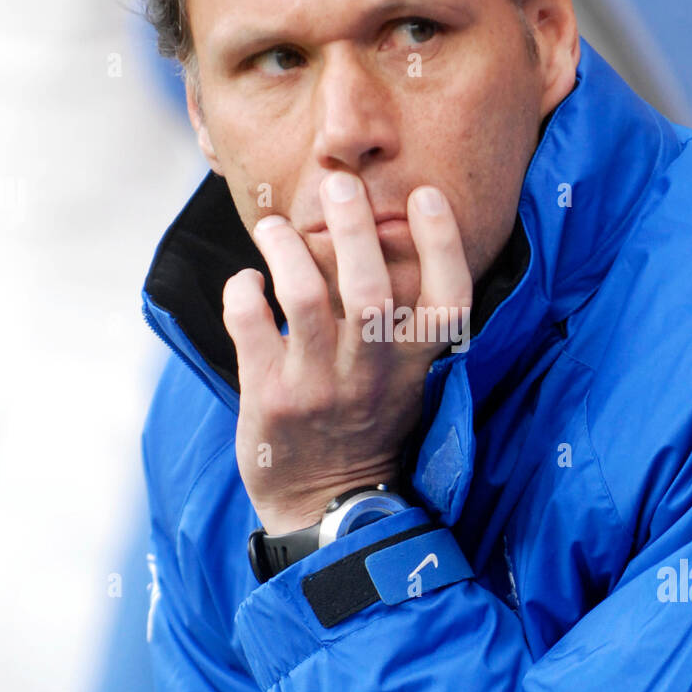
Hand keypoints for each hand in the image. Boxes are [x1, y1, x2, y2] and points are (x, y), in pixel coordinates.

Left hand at [221, 172, 471, 535]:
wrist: (327, 507)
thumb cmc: (367, 428)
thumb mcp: (406, 383)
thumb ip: (403, 327)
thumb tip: (385, 240)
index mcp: (415, 367)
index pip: (447, 301)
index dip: (442, 243)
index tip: (425, 196)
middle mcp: (372, 375)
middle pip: (370, 289)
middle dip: (354, 226)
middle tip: (340, 184)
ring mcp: (319, 387)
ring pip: (305, 298)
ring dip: (286, 249)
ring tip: (273, 226)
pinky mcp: (269, 397)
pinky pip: (250, 325)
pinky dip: (244, 291)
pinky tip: (249, 282)